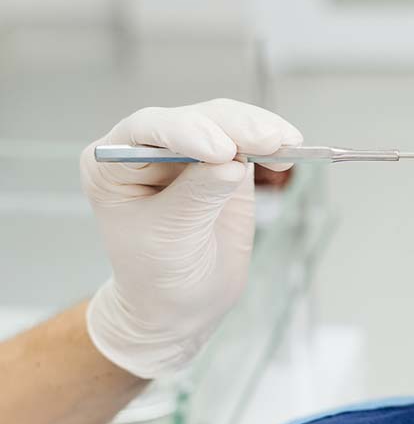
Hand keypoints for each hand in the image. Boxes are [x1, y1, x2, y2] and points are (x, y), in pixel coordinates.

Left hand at [80, 99, 302, 377]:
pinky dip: (272, 145)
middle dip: (234, 127)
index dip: (187, 132)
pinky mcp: (227, 162)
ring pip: (227, 123)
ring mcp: (191, 152)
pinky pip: (251, 142)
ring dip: (259, 130)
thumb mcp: (171, 238)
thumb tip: (234, 163)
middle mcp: (150, 148)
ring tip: (288, 144)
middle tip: (270, 141)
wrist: (181, 303)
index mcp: (115, 163)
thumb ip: (198, 196)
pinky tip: (288, 151)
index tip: (221, 151)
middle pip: (196, 119)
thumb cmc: (157, 275)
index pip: (149, 131)